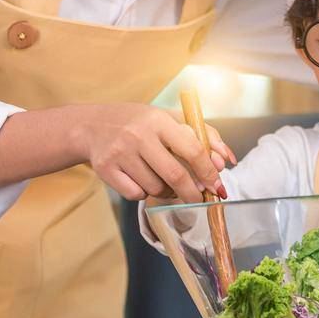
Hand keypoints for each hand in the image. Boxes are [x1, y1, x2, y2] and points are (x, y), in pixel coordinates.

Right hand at [72, 103, 235, 202]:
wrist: (92, 126)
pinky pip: (136, 195)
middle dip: (193, 193)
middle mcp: (139, 136)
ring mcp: (120, 154)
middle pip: (175, 176)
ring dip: (167, 191)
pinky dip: (144, 193)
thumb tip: (226, 160)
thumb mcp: (170, 119)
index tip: (217, 186)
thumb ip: (202, 135)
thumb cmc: (140, 123)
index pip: (192, 149)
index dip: (208, 171)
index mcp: (159, 119)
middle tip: (200, 198)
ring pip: (156, 188)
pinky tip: (142, 179)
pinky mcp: (106, 170)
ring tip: (164, 179)